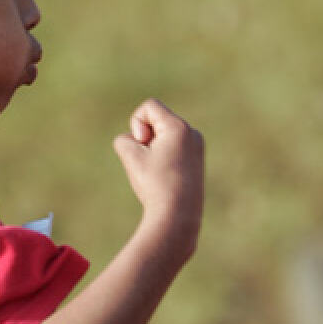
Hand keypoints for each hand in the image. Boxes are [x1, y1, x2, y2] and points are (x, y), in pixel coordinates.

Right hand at [112, 98, 203, 254]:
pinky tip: (164, 178)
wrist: (177, 216)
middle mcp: (192, 133)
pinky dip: (162, 159)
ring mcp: (197, 147)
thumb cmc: (154, 185)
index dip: (136, 123)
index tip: (142, 145)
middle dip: (145, 138)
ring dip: (152, 150)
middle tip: (148, 162)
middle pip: (157, 121)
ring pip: (163, 137)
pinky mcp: (196, 162)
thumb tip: (138, 142)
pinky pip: (172, 150)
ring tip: (156, 173)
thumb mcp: (131, 157)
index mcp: (179, 127)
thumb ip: (125, 140)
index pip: (149, 107)